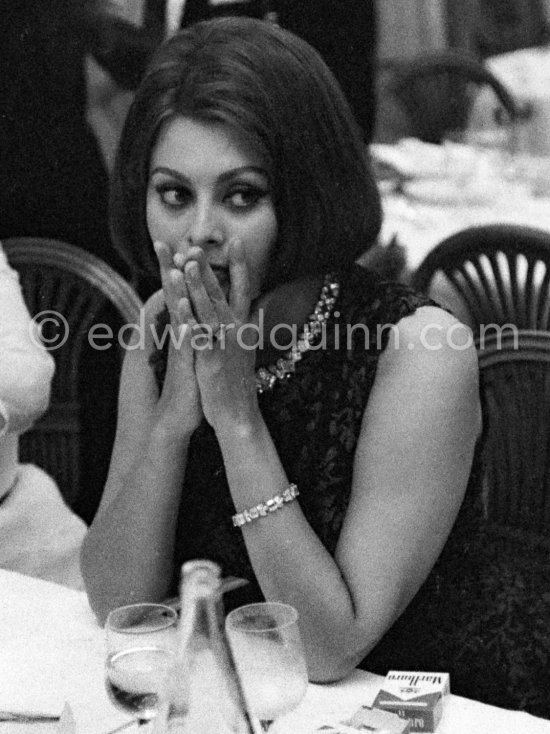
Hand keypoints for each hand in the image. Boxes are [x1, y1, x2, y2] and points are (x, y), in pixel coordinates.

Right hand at [153, 240, 202, 436]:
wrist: (175, 420)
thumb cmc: (190, 388)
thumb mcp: (194, 356)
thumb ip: (193, 335)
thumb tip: (192, 317)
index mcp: (186, 331)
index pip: (180, 296)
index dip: (179, 273)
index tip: (180, 248)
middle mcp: (180, 337)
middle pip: (173, 298)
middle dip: (169, 271)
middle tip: (163, 244)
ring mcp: (181, 352)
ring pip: (176, 318)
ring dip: (174, 294)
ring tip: (172, 270)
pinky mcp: (184, 369)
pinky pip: (183, 346)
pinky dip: (183, 331)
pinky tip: (182, 317)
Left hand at [183, 241, 260, 431]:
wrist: (239, 414)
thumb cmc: (238, 382)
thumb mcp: (246, 350)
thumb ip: (248, 328)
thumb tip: (255, 310)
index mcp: (243, 327)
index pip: (244, 289)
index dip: (239, 265)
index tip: (236, 241)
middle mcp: (236, 332)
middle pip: (223, 293)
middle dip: (210, 268)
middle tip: (199, 244)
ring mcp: (224, 345)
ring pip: (210, 310)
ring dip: (198, 285)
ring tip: (188, 263)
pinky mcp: (210, 361)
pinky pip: (199, 336)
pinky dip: (190, 318)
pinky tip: (180, 304)